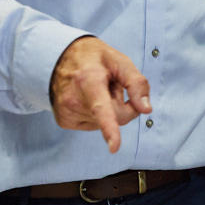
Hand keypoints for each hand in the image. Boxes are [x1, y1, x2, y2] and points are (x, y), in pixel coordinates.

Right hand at [49, 36, 150, 153]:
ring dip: (108, 109)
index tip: (114, 147)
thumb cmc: (93, 58)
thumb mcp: (120, 61)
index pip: (101, 109)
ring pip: (104, 123)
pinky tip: (88, 98)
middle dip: (123, 104)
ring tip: (96, 90)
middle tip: (113, 86)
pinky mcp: (64, 121)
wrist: (58, 57)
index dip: (109, 129)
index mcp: (88, 81)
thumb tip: (146, 110)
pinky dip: (96, 114)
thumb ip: (137, 83)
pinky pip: (93, 125)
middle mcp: (73, 100)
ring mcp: (66, 112)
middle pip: (115, 117)